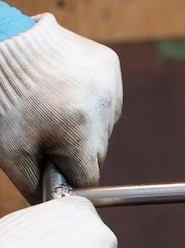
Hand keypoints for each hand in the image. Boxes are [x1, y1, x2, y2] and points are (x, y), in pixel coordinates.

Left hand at [0, 12, 122, 202]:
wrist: (5, 43)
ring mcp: (110, 84)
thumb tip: (53, 204)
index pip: (88, 177)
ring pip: (104, 126)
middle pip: (98, 152)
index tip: (52, 167)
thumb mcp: (12, 151)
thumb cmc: (4, 99)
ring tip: (56, 107)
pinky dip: (91, 100)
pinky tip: (68, 90)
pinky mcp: (110, 65)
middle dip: (76, 149)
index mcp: (80, 133)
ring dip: (86, 125)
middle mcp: (104, 108)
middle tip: (47, 132)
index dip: (68, 176)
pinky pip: (108, 99)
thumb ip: (34, 186)